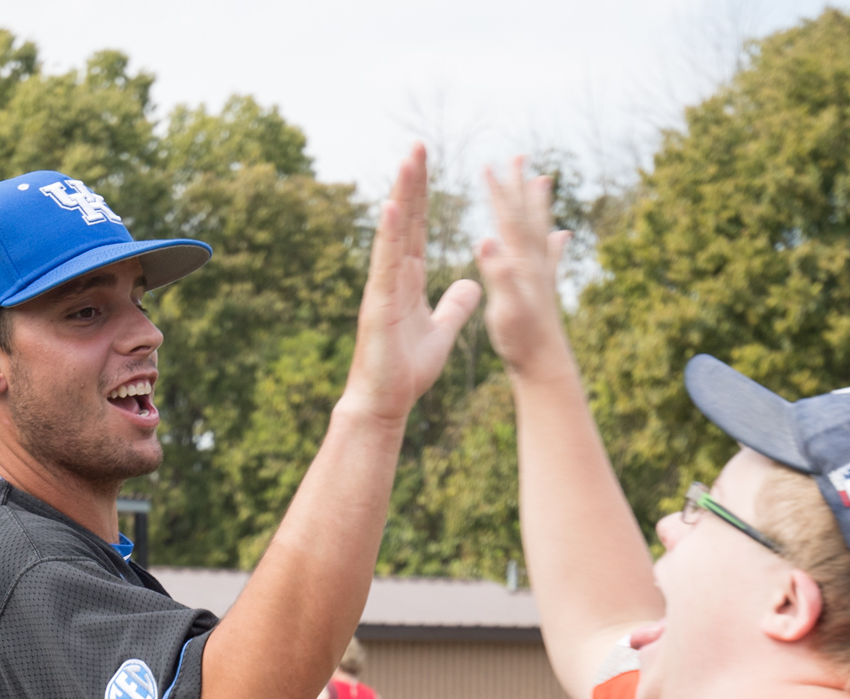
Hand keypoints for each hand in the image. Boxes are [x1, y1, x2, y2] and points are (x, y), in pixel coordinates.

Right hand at [340, 145, 482, 424]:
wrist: (384, 403)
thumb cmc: (406, 371)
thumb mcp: (442, 332)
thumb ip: (455, 306)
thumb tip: (472, 285)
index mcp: (407, 280)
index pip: (416, 228)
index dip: (421, 196)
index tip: (426, 162)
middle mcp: (392, 277)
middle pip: (403, 221)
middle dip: (411, 183)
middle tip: (418, 144)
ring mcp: (382, 288)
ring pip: (392, 234)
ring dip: (399, 197)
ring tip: (407, 161)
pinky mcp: (378, 305)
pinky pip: (384, 264)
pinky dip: (386, 235)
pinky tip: (390, 207)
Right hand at [476, 157, 573, 377]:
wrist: (546, 367)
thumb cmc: (522, 340)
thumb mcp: (505, 306)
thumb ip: (498, 273)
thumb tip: (485, 241)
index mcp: (521, 265)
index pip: (508, 220)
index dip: (498, 193)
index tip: (488, 165)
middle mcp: (535, 265)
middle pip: (527, 216)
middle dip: (521, 187)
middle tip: (521, 156)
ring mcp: (542, 277)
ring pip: (540, 230)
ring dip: (539, 205)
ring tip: (544, 181)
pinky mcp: (545, 291)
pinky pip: (551, 257)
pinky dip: (555, 243)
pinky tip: (562, 236)